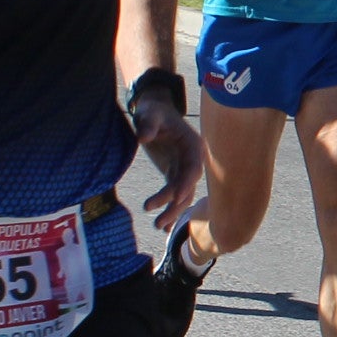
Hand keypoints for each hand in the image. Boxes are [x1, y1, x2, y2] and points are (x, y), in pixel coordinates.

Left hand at [132, 96, 204, 235]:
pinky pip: (175, 194)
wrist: (154, 110)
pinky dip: (170, 208)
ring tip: (157, 226)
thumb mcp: (150, 113)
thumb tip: (143, 137)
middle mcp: (192, 159)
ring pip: (183, 195)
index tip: (175, 198)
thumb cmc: (153, 111)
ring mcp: (184, 168)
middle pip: (188, 186)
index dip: (186, 184)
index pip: (193, 168)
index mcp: (192, 145)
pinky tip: (162, 225)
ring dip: (172, 211)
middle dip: (175, 205)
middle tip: (159, 221)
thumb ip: (148, 124)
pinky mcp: (174, 173)